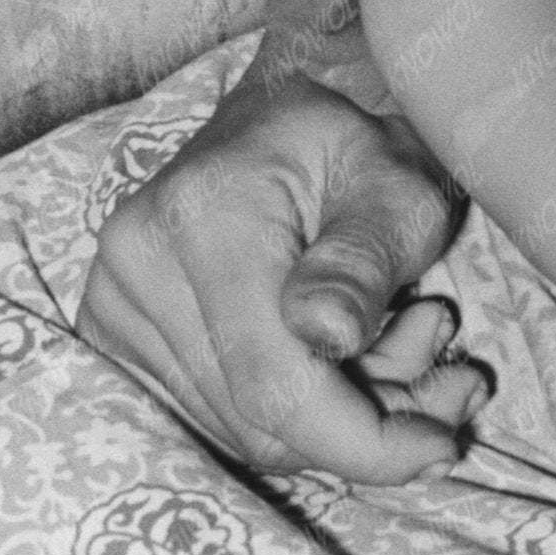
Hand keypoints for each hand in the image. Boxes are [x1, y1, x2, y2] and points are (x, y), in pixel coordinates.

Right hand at [84, 65, 490, 484]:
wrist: (290, 110)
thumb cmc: (358, 144)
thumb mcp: (397, 183)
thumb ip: (363, 260)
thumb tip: (325, 337)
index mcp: (201, 219)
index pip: (273, 386)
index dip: (361, 442)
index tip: (440, 444)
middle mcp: (136, 267)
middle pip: (260, 422)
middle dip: (367, 420)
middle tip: (443, 357)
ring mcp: (113, 306)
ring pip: (243, 431)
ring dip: (338, 412)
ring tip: (403, 335)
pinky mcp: (115, 336)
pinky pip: (218, 417)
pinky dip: (295, 408)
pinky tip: (342, 352)